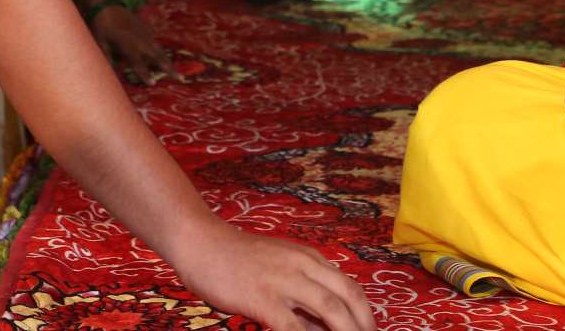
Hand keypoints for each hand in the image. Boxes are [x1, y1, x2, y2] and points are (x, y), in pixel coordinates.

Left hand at [90, 3, 177, 85]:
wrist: (107, 5)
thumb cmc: (101, 25)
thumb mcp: (99, 42)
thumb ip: (105, 58)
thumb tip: (108, 76)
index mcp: (127, 43)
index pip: (137, 61)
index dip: (144, 73)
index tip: (152, 83)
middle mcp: (139, 39)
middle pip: (156, 56)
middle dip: (168, 68)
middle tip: (180, 78)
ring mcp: (144, 34)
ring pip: (159, 51)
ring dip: (169, 62)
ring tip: (179, 74)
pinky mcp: (146, 32)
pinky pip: (156, 46)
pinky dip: (163, 55)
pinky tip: (167, 63)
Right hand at [167, 220, 375, 330]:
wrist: (200, 242)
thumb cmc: (235, 258)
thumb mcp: (277, 266)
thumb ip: (300, 291)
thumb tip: (319, 324)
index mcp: (308, 258)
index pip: (348, 286)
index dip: (364, 313)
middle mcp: (302, 266)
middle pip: (348, 296)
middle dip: (364, 324)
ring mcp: (282, 280)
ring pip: (330, 309)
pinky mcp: (262, 297)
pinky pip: (292, 327)